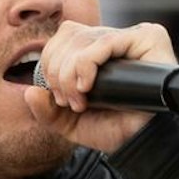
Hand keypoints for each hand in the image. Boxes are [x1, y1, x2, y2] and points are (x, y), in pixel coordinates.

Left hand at [23, 20, 178, 152]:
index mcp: (95, 51)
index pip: (62, 39)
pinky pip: (104, 41)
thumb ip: (47, 111)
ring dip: (70, 74)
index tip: (60, 99)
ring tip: (82, 100)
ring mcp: (131, 36)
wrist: (145, 142)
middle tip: (71, 102)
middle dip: (58, 73)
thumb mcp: (70, 124)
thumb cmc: (115, 129)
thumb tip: (30, 91)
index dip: (51, 66)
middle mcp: (112, 39)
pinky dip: (86, 64)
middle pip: (68, 36)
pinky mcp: (148, 37)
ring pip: (82, 39)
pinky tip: (87, 86)